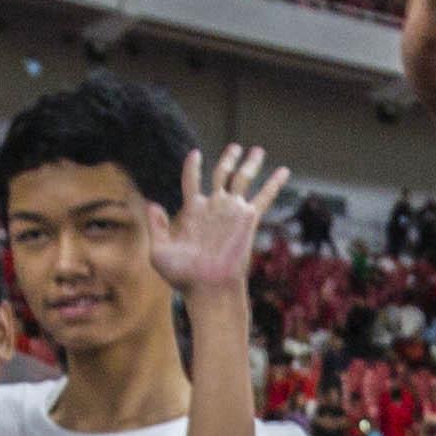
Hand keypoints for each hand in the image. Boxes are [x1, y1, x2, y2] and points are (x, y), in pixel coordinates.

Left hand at [146, 145, 290, 293]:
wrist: (208, 288)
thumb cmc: (183, 275)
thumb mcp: (159, 251)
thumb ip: (156, 226)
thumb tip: (151, 202)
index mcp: (192, 212)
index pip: (192, 181)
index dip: (193, 167)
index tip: (195, 154)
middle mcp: (214, 208)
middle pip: (222, 175)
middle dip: (228, 160)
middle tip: (235, 147)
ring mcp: (232, 212)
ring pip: (242, 179)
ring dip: (249, 164)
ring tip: (256, 150)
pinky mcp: (248, 219)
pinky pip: (264, 196)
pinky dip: (274, 183)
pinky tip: (283, 170)